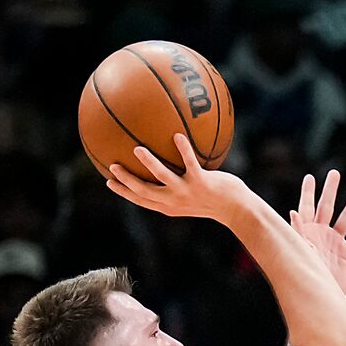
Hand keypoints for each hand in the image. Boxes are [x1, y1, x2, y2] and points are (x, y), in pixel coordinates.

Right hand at [105, 132, 246, 220]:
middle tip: (113, 165)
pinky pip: (191, 164)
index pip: (141, 200)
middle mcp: (175, 201)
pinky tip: (178, 135)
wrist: (237, 210)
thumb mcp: (193, 194)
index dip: (124, 192)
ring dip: (149, 164)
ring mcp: (188, 192)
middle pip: (145, 192)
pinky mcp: (202, 183)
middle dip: (127, 181)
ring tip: (137, 149)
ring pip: (163, 179)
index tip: (108, 181)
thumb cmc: (215, 200)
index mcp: (169, 206)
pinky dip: (184, 150)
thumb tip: (168, 160)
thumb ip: (177, 182)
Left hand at [288, 170, 345, 294]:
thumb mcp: (302, 252)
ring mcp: (335, 243)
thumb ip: (298, 233)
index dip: (308, 193)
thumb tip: (293, 212)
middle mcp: (321, 234)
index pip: (307, 207)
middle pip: (327, 207)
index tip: (311, 178)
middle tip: (335, 173)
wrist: (321, 298)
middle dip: (331, 190)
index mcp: (307, 232)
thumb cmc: (307, 276)